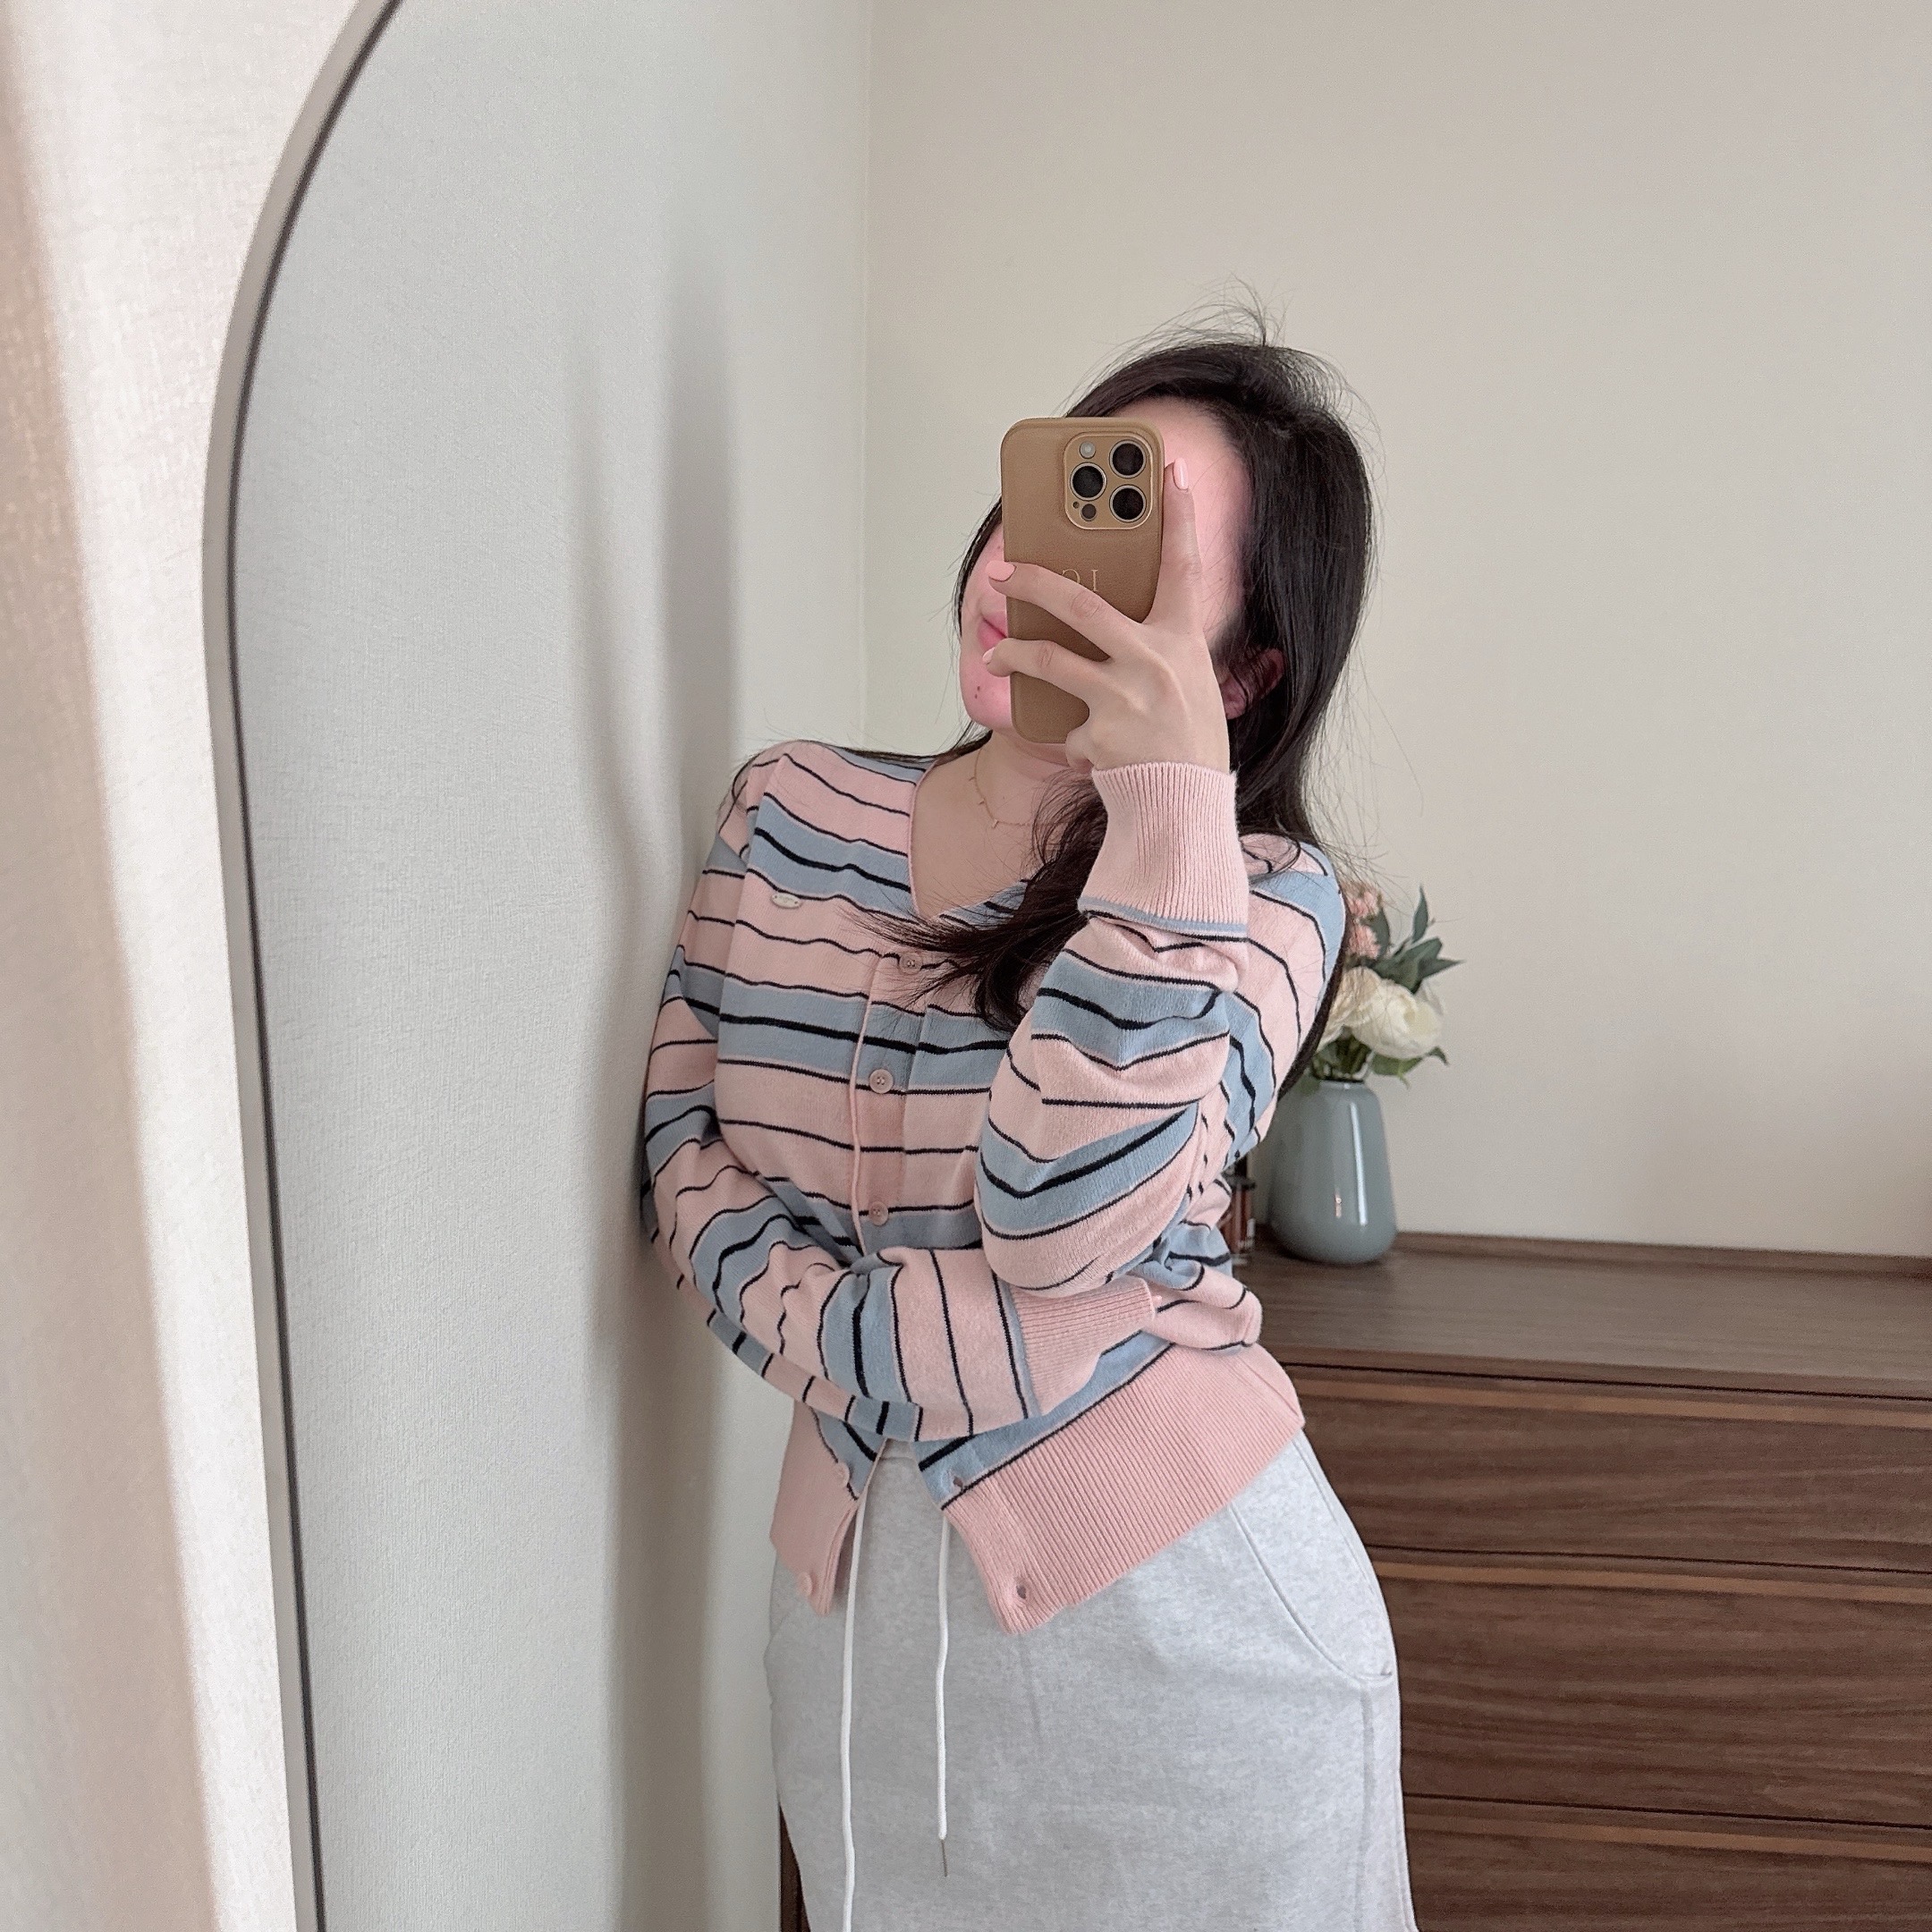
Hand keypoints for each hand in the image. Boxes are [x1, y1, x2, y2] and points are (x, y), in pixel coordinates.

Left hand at [984, 459, 1229, 772]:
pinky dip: (1073, 738)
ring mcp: (1123, 697)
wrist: (1184, 808)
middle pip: (1080, 603)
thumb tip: (1101, 621)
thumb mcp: (1187, 685)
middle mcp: (1154, 662)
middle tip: (1003, 572)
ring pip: (1049, 660)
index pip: (1184, 566)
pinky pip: (1067, 725)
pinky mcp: (1098, 733)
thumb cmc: (1186, 744)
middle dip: (1034, 582)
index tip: (1171, 473)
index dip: (1180, 517)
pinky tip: (1094, 755)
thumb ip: (1154, 649)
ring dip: (1012, 656)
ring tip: (994, 655)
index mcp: (1184, 643)